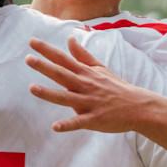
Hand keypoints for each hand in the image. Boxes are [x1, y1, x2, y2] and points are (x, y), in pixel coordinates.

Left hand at [27, 37, 155, 133]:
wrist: (138, 107)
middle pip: (62, 75)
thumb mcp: (100, 68)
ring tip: (32, 88)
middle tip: (28, 59)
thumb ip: (83, 55)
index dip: (47, 51)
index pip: (63, 59)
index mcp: (86, 74)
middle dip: (45, 67)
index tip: (32, 42)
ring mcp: (90, 103)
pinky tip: (55, 127)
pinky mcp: (95, 119)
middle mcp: (85, 86)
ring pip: (66, 97)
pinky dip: (68, 124)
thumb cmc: (118, 88)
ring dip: (49, 94)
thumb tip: (70, 39)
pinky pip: (79, 122)